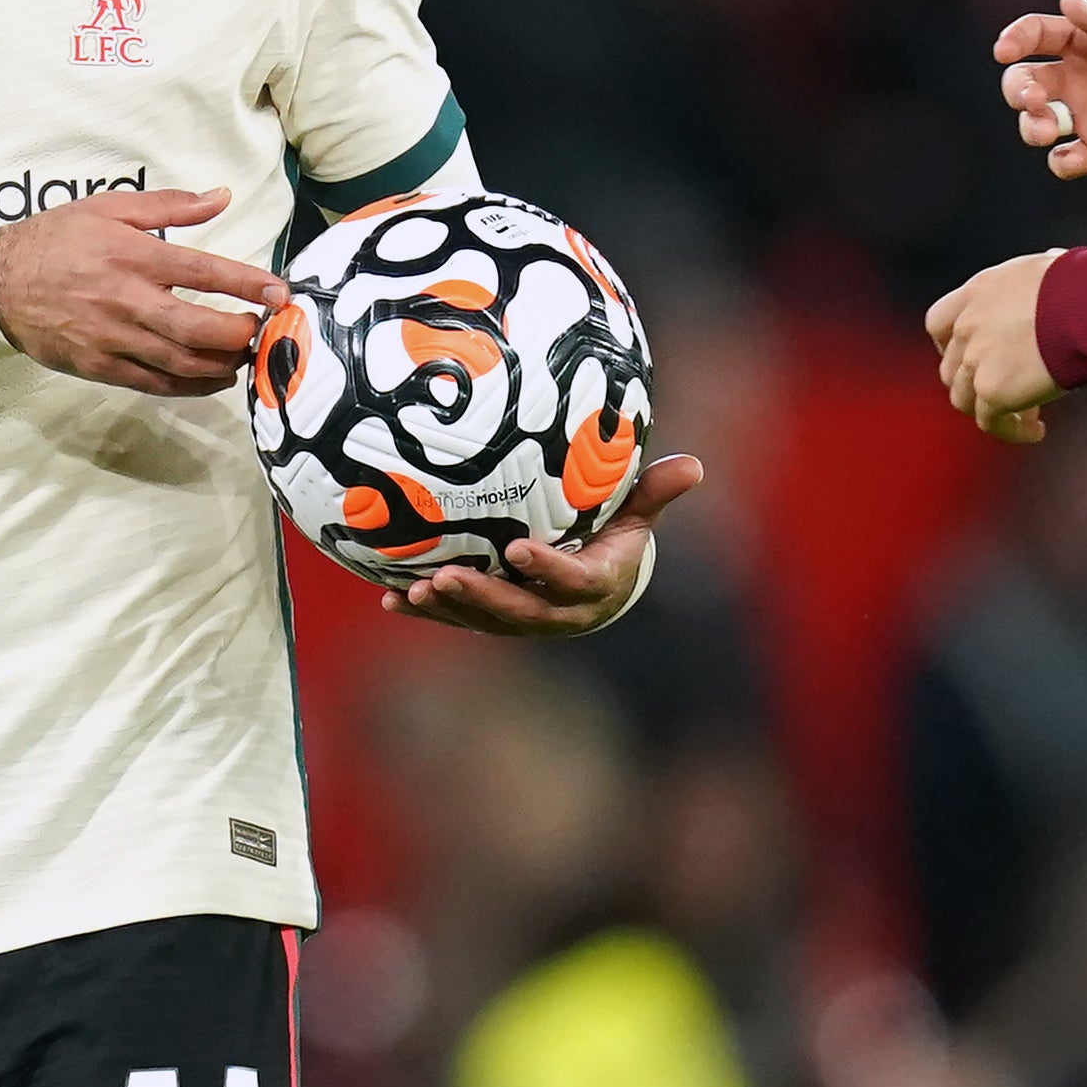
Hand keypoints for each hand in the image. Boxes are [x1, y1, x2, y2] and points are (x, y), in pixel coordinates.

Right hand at [0, 187, 289, 396]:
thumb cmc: (57, 239)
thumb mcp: (110, 207)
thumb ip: (170, 205)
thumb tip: (222, 196)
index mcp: (134, 256)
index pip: (203, 271)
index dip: (247, 284)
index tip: (280, 293)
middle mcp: (127, 300)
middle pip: (196, 328)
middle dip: (240, 334)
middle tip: (263, 329)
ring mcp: (113, 339)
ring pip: (180, 363)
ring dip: (222, 364)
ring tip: (246, 355)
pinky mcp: (101, 367)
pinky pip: (155, 384)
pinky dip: (191, 386)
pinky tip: (214, 379)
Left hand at [385, 454, 703, 636]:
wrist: (598, 588)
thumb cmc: (616, 538)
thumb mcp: (637, 516)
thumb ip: (655, 493)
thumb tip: (695, 465)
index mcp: (595, 585)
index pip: (572, 581)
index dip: (547, 569)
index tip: (520, 549)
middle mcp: (557, 612)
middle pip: (518, 611)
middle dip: (481, 597)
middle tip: (445, 577)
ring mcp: (522, 620)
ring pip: (483, 620)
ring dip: (449, 608)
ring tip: (415, 589)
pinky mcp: (494, 621)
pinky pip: (458, 618)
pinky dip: (426, 610)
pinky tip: (391, 598)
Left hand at [926, 251, 1061, 443]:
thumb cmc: (1083, 283)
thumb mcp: (1047, 267)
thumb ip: (1036, 278)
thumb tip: (1057, 262)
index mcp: (977, 292)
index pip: (939, 323)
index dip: (950, 346)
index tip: (970, 359)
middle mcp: (967, 325)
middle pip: (951, 368)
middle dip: (974, 383)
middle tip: (1007, 391)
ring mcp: (975, 360)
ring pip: (964, 399)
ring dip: (991, 410)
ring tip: (1028, 416)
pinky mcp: (993, 390)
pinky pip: (991, 423)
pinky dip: (1012, 431)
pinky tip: (1036, 431)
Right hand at [992, 0, 1086, 180]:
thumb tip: (1067, 0)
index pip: (1039, 35)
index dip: (1016, 39)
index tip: (1006, 50)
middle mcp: (1079, 80)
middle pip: (1025, 81)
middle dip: (1017, 88)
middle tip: (1033, 97)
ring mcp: (1086, 119)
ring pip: (1035, 122)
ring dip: (1030, 125)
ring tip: (1046, 130)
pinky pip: (1064, 160)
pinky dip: (1061, 161)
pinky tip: (1074, 157)